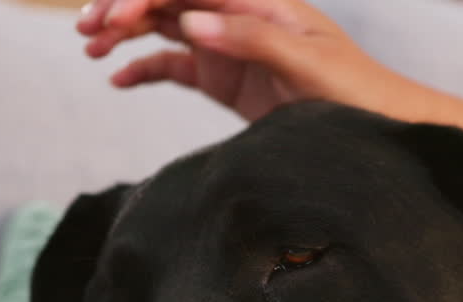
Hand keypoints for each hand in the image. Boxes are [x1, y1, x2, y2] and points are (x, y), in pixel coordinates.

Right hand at [76, 0, 434, 121]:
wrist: (375, 128)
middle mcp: (237, 16)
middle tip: (87, 30)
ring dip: (124, 33)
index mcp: (257, 0)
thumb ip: (251, 39)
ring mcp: (228, 46)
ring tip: (90, 51)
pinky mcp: (225, 80)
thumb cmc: (353, 91)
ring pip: (163, 27)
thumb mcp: (308, 64)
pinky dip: (142, 70)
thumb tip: (194, 22)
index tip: (113, 14)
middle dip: (123, 7)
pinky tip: (116, 80)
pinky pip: (174, 66)